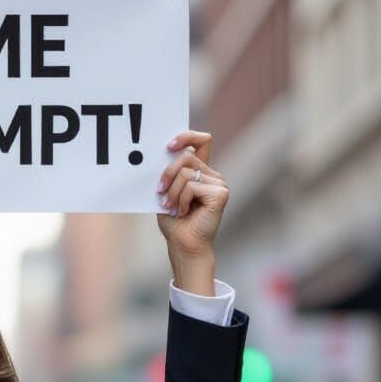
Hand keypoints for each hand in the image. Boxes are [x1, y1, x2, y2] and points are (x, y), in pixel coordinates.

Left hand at [155, 129, 229, 266]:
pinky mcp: (220, 193)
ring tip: (172, 207)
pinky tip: (184, 212)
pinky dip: (181, 200)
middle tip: (160, 192)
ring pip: (186, 173)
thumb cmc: (174, 222)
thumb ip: (168, 174)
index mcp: (201, 172)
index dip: (187, 136)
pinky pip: (192, 187)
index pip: (202, 141)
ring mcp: (219, 184)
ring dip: (172, 193)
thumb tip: (160, 156)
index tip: (169, 146)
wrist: (183, 244)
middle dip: (168, 173)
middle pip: (187, 156)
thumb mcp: (166, 193)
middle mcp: (212, 175)